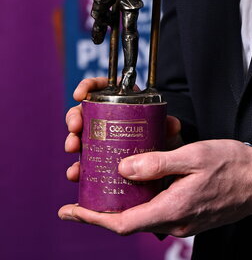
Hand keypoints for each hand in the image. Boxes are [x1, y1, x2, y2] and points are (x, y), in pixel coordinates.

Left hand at [58, 138, 251, 236]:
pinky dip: (143, 201)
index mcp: (172, 210)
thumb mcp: (194, 156)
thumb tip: (123, 169)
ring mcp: (184, 224)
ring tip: (107, 182)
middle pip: (128, 222)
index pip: (121, 223)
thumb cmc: (233, 165)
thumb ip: (158, 163)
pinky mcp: (191, 218)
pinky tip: (140, 182)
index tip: (69, 211)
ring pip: (143, 216)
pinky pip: (158, 212)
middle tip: (83, 190)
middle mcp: (175, 224)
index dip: (91, 218)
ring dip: (123, 203)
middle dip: (102, 209)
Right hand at [63, 76, 182, 183]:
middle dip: (74, 117)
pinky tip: (75, 173)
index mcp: (121, 103)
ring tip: (73, 147)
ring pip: (79, 137)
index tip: (80, 94)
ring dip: (72, 141)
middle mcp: (106, 120)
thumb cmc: (163, 140)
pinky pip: (83, 164)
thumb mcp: (166, 131)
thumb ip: (169, 127)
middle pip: (84, 112)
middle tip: (75, 127)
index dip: (88, 86)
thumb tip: (172, 124)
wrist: (164, 165)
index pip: (101, 87)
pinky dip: (76, 168)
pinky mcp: (98, 161)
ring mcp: (100, 141)